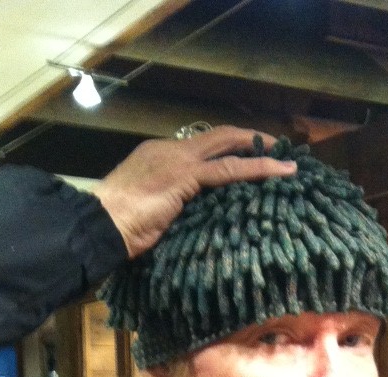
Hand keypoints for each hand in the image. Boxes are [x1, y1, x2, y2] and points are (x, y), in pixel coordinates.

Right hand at [95, 126, 296, 258]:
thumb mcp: (152, 214)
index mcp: (160, 157)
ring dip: (262, 154)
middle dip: (250, 140)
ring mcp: (178, 161)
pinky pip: (229, 170)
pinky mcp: (185, 176)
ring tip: (289, 164)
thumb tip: (193, 221)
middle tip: (278, 148)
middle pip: (219, 138)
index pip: (202, 148)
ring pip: (229, 150)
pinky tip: (279, 172)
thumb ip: (174, 208)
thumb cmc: (119, 228)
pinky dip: (258, 168)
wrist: (99, 225)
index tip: (249, 155)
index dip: (229, 149)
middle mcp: (170, 151)